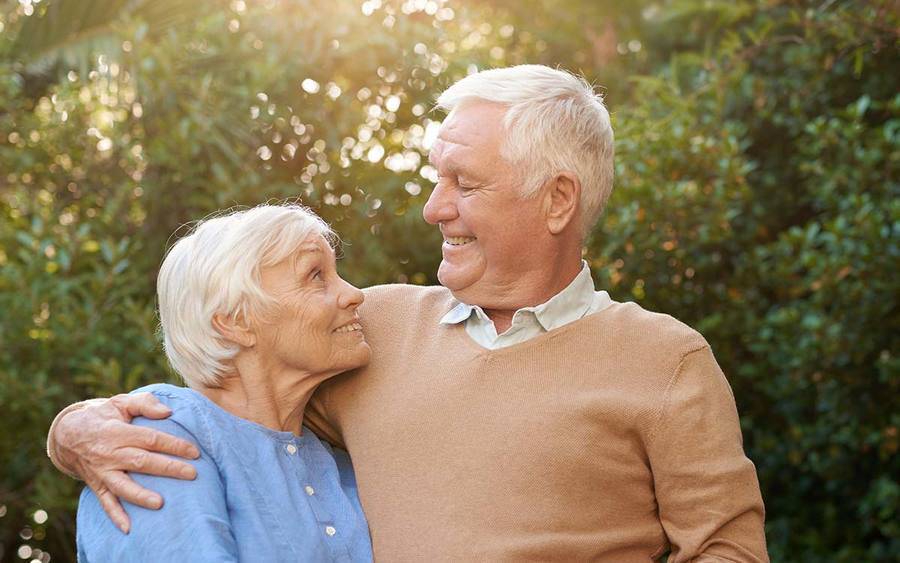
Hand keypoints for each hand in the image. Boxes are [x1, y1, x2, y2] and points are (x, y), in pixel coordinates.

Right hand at [52, 393, 199, 532]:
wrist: (67, 434)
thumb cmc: (103, 416)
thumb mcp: (120, 402)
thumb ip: (145, 403)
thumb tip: (168, 412)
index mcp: (118, 432)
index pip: (151, 439)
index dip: (173, 445)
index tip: (195, 452)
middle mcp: (109, 453)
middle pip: (141, 462)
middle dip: (168, 468)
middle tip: (192, 474)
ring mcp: (102, 471)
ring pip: (123, 485)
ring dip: (141, 496)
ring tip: (160, 503)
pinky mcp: (97, 484)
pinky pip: (105, 502)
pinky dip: (116, 515)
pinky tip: (128, 528)